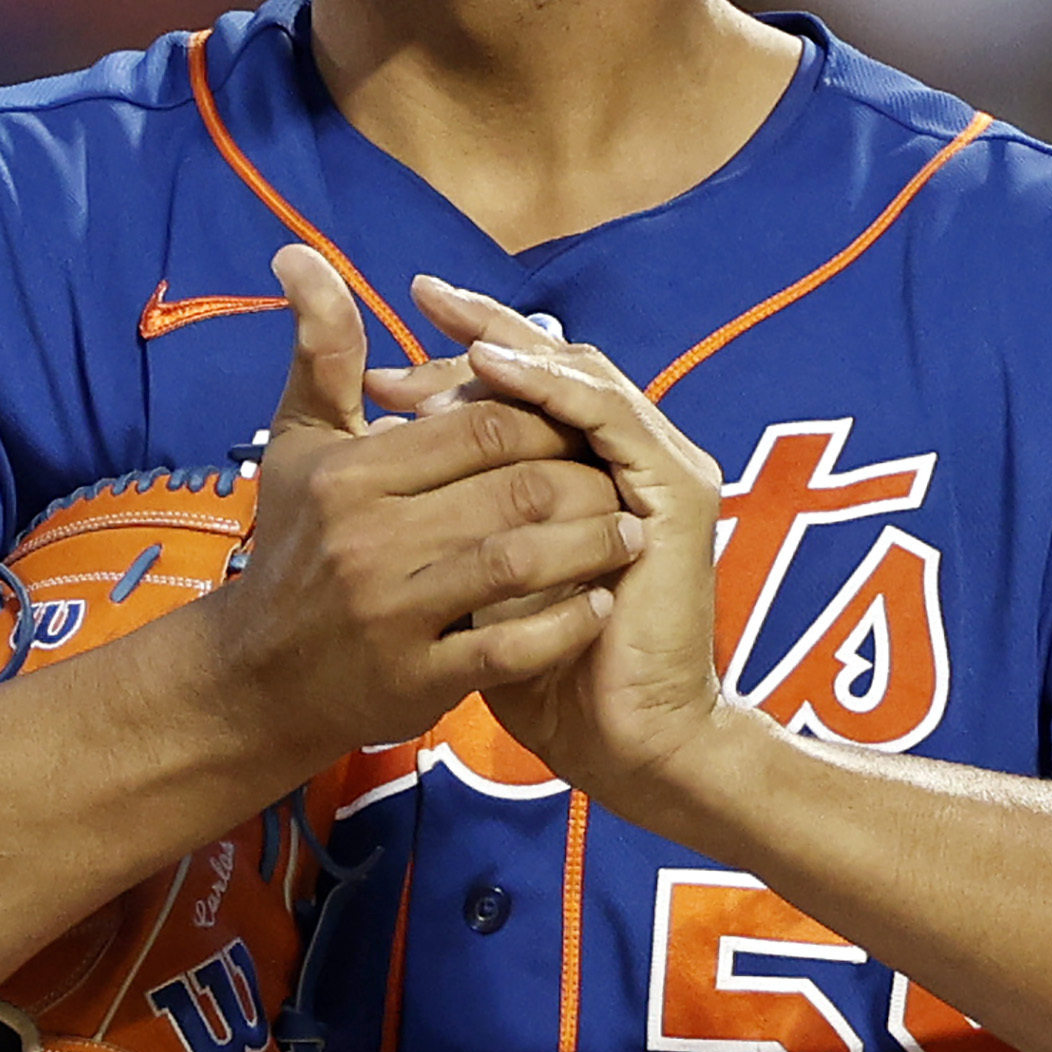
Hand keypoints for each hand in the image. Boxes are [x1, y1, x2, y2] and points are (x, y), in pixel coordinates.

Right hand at [199, 246, 629, 766]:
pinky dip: (566, 624)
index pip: (481, 424)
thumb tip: (300, 251)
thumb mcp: (302, 443)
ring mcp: (393, 614)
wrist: (256, 677)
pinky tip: (595, 606)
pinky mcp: (415, 680)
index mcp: (352, 475)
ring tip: (628, 535)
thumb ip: (322, 350)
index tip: (578, 428)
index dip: (546, 418)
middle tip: (622, 479)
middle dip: (587, 479)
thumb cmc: (293, 545)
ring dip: (593, 547)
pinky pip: (513, 647)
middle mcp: (369, 540)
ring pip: (524, 562)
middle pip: (517, 488)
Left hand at [390, 275, 735, 817]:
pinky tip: (495, 367)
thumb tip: (377, 454)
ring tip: (448, 322)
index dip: (456, 367)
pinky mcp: (675, 495)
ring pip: (582, 378)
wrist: (617, 744)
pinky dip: (550, 384)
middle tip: (416, 307)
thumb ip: (444, 517)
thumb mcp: (469, 581)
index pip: (522, 394)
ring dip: (513, 345)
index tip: (378, 369)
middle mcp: (627, 464)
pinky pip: (610, 416)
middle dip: (481, 336)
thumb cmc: (542, 675)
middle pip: (553, 369)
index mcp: (586, 478)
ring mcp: (658, 473)